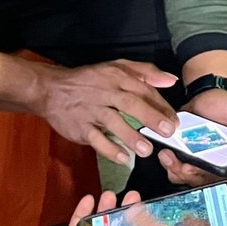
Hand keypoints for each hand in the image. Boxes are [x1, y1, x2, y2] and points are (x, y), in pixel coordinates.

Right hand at [37, 60, 177, 163]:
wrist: (51, 89)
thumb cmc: (89, 80)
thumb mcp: (116, 67)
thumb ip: (145, 72)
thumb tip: (171, 80)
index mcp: (116, 77)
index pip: (142, 89)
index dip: (160, 105)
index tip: (175, 120)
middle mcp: (104, 92)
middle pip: (130, 103)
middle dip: (150, 117)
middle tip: (168, 132)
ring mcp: (90, 110)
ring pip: (112, 122)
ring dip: (130, 136)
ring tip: (147, 150)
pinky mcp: (79, 127)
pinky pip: (95, 138)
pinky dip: (109, 149)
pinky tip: (123, 158)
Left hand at [159, 87, 226, 186]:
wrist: (205, 94)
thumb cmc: (225, 104)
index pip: (221, 177)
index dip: (208, 178)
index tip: (198, 170)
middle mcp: (214, 163)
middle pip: (201, 182)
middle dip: (188, 175)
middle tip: (182, 165)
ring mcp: (197, 160)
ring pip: (186, 178)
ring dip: (175, 170)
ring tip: (169, 156)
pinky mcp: (183, 154)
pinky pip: (174, 167)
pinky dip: (169, 163)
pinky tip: (166, 153)